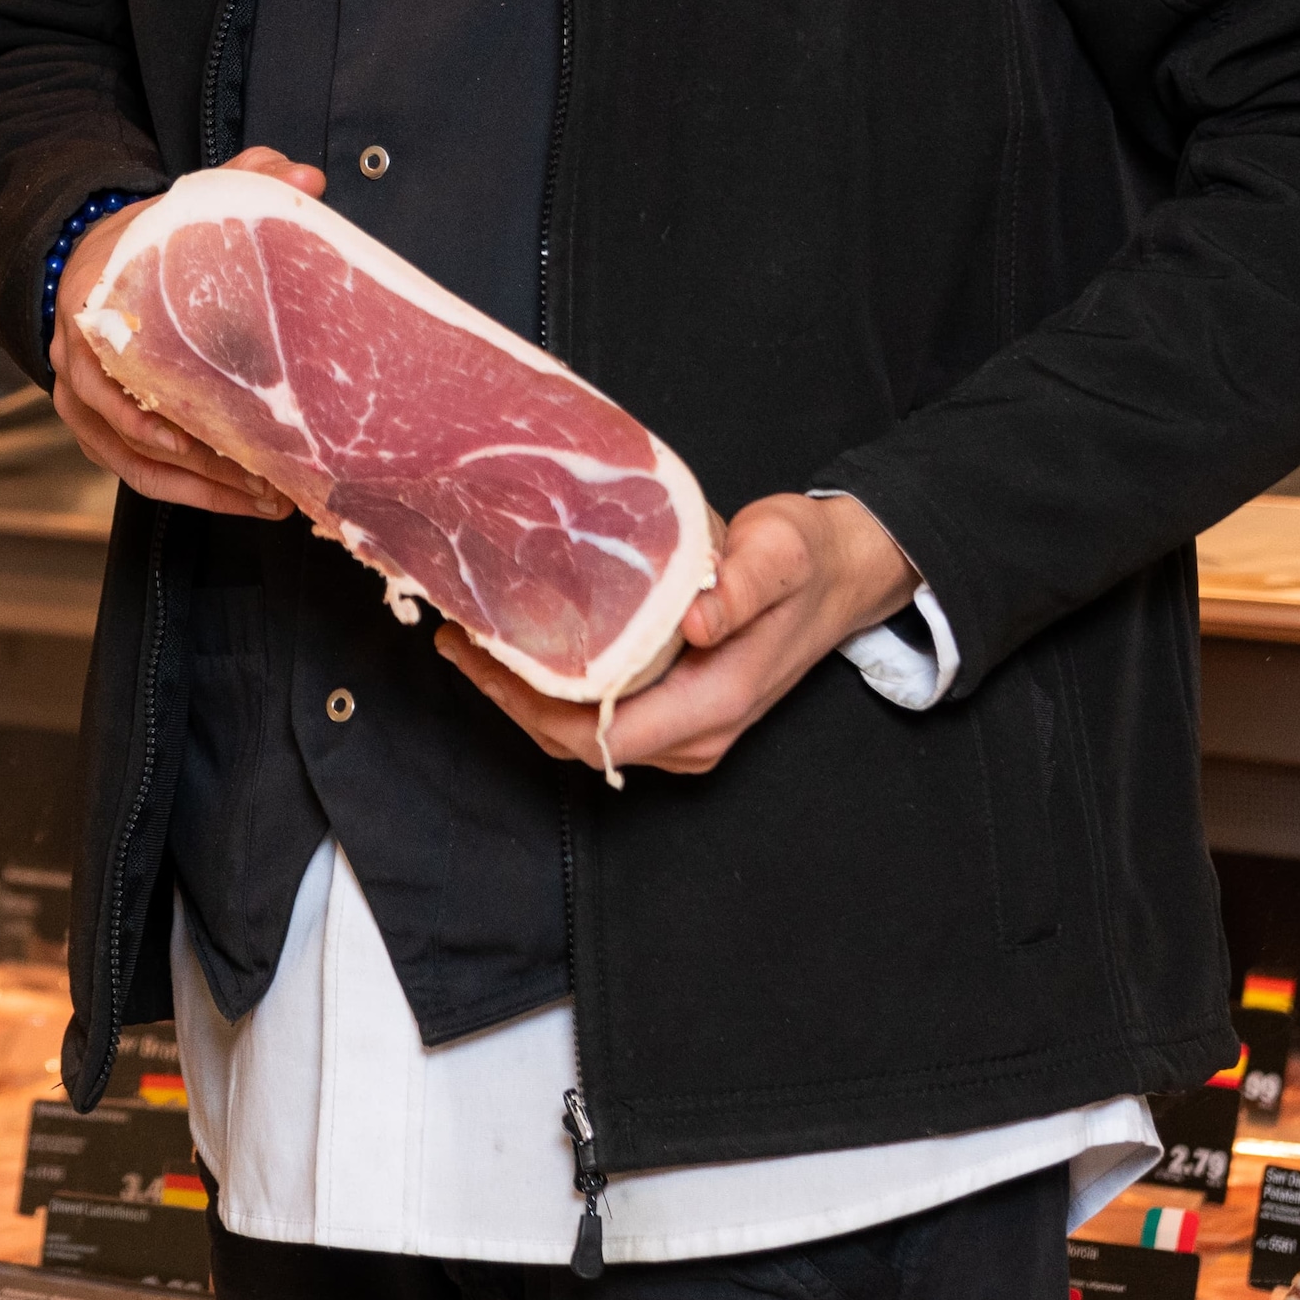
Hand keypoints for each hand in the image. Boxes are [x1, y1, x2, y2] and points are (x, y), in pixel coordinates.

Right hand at [44, 147, 321, 519]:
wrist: (89, 263)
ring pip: (139, 462)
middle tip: (266, 475)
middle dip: (202, 461)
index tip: (204, 431)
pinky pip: (140, 476)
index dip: (151, 406)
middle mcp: (78, 362)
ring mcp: (83, 404)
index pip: (114, 364)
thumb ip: (244, 180)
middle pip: (132, 427)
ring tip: (267, 498)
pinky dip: (191, 493)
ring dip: (203, 488)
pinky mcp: (98, 432)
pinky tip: (242, 501)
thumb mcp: (183, 204)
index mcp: (93, 304)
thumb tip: (308, 179)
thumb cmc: (141, 244)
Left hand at [436, 492, 918, 778]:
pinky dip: (556, 695)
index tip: (482, 659)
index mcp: (714, 703)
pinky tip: (526, 652)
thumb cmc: (806, 560)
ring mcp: (689, 731)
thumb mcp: (779, 556)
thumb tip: (696, 622)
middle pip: (580, 744)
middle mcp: (697, 734)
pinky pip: (603, 721)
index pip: (599, 735)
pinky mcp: (680, 713)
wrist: (840, 575)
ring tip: (476, 646)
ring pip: (587, 738)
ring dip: (528, 700)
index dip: (531, 707)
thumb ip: (742, 587)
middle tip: (459, 643)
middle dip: (513, 702)